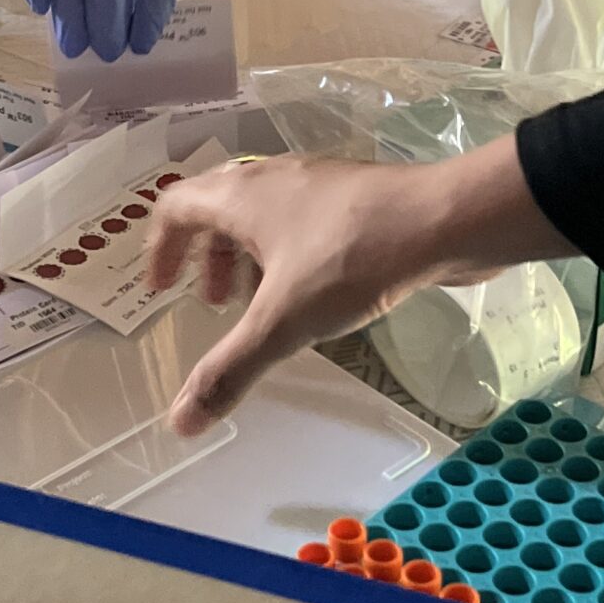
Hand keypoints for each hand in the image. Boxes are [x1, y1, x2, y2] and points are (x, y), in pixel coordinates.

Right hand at [148, 144, 578, 432]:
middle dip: (207, 257)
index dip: (160, 247)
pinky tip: (317, 294)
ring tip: (263, 305)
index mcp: (241, 196)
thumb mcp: (283, 321)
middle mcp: (272, 179)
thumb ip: (230, 370)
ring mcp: (316, 183)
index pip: (176, 205)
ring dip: (249, 257)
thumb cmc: (352, 259)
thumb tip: (179, 423)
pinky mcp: (354, 197)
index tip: (162, 289)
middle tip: (214, 304)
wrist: (444, 219)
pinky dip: (288, 253)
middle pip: (217, 208)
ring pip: (263, 214)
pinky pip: (302, 220)